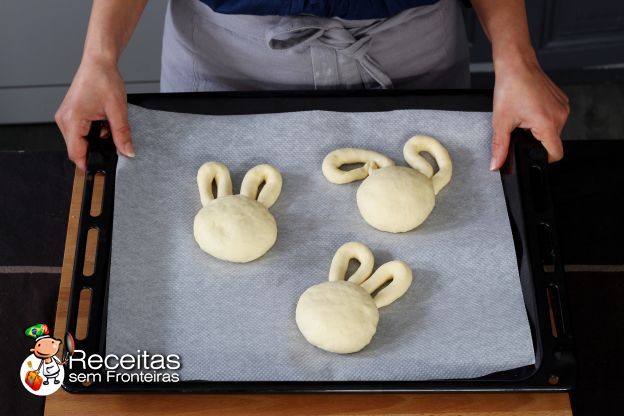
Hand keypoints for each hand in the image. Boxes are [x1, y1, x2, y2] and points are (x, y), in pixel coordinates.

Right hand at [55, 59, 133, 170]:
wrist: (98, 62)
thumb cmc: (104, 79)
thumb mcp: (117, 110)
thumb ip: (122, 134)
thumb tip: (127, 152)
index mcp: (72, 119)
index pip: (75, 153)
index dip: (88, 163)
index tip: (101, 170)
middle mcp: (64, 119)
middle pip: (77, 148)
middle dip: (95, 149)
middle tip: (112, 141)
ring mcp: (65, 117)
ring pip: (79, 141)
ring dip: (94, 140)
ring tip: (107, 126)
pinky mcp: (70, 115)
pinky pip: (79, 132)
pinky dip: (92, 132)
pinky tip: (102, 122)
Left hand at [490, 55, 569, 169]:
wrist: (516, 64)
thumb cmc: (510, 87)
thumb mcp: (501, 122)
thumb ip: (500, 147)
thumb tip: (496, 164)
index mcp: (548, 123)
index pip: (555, 154)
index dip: (543, 159)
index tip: (531, 155)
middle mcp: (560, 115)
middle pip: (552, 141)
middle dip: (535, 140)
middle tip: (520, 128)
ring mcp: (563, 107)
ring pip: (553, 130)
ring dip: (538, 129)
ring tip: (524, 116)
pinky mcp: (561, 100)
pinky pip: (554, 117)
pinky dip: (542, 118)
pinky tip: (530, 109)